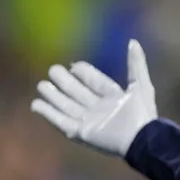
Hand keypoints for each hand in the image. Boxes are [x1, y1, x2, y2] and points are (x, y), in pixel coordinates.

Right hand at [31, 39, 157, 156]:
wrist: (140, 138)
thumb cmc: (142, 112)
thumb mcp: (141, 84)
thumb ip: (136, 63)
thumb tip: (133, 41)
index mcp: (114, 97)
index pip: (95, 82)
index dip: (85, 73)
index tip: (74, 65)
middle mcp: (99, 109)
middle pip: (78, 93)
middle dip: (65, 83)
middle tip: (52, 70)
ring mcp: (89, 122)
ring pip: (67, 107)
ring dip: (53, 97)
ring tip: (41, 85)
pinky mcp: (81, 133)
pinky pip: (61, 122)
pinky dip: (48, 114)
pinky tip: (36, 104)